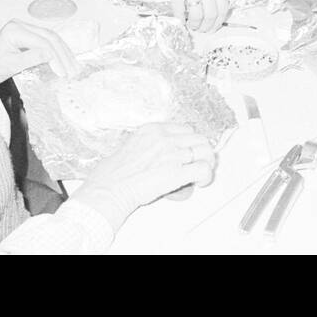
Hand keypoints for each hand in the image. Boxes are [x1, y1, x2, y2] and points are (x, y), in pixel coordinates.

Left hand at [0, 19, 79, 83]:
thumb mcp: (10, 66)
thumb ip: (31, 58)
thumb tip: (51, 55)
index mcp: (14, 30)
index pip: (42, 41)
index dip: (55, 57)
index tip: (62, 71)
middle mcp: (20, 25)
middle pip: (50, 36)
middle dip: (63, 54)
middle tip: (71, 70)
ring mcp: (25, 28)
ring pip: (51, 37)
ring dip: (63, 52)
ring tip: (73, 67)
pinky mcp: (29, 34)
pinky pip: (47, 40)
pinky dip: (58, 51)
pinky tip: (66, 59)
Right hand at [73, 123, 216, 230]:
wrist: (109, 188)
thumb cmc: (114, 173)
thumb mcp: (132, 145)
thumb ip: (151, 145)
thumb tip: (165, 155)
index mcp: (153, 129)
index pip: (185, 128)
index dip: (191, 142)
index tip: (190, 151)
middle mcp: (165, 138)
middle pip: (199, 138)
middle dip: (202, 151)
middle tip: (200, 163)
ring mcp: (172, 154)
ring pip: (206, 151)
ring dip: (207, 163)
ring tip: (201, 174)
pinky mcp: (177, 172)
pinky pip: (203, 169)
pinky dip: (206, 176)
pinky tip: (200, 182)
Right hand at [144, 0, 228, 30]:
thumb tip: (213, 8)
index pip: (224, 6)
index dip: (219, 21)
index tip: (214, 27)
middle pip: (212, 13)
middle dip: (207, 26)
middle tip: (202, 29)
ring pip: (198, 14)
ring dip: (195, 24)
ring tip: (191, 25)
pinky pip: (180, 10)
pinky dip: (181, 19)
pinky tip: (180, 19)